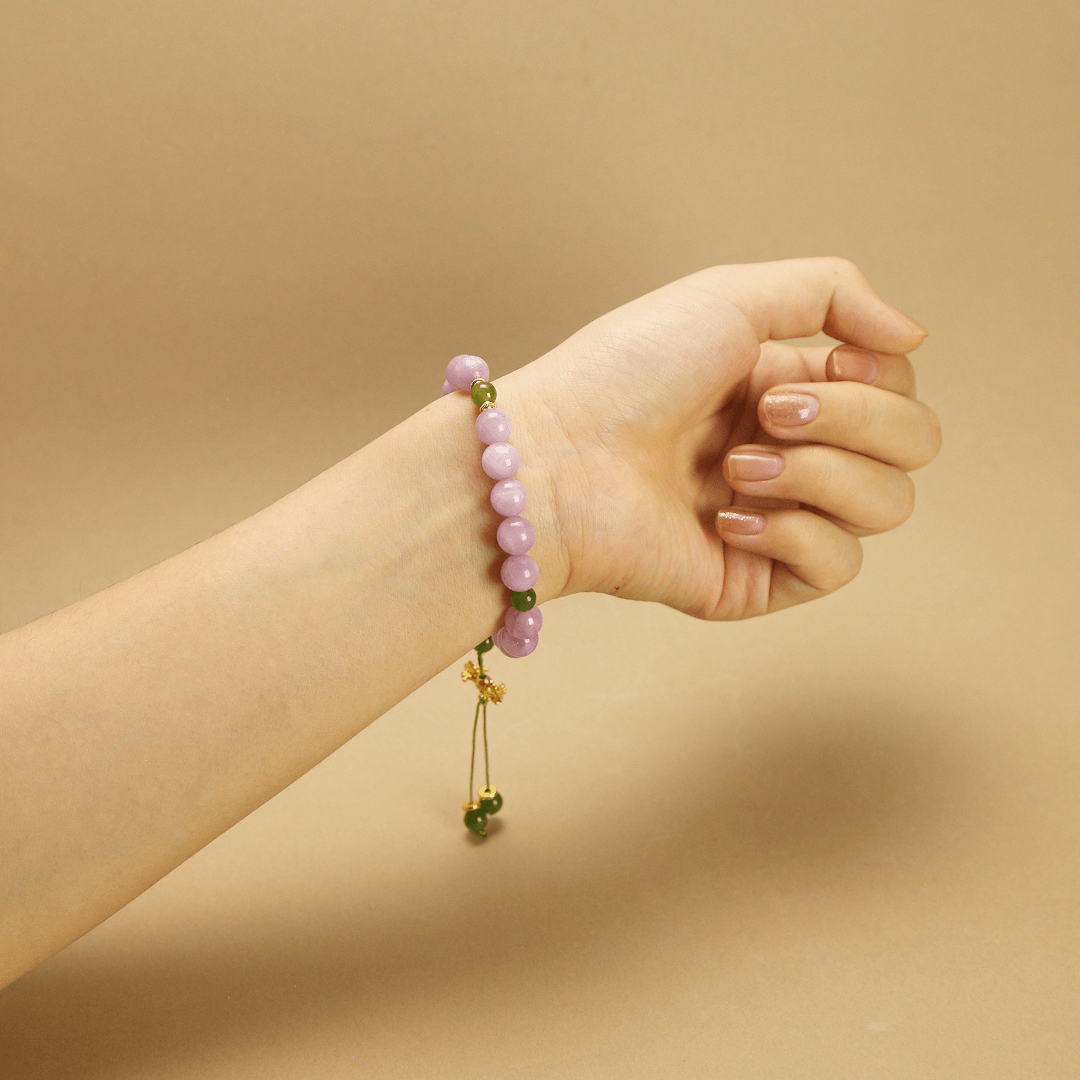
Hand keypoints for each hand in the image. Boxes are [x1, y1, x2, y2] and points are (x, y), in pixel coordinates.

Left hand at [508, 258, 941, 619]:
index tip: (808, 366)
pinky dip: (792, 532)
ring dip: (818, 474)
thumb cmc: (623, 373)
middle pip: (912, 446)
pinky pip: (838, 564)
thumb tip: (916, 335)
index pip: (897, 388)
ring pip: (887, 504)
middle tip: (764, 415)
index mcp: (790, 388)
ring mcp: (780, 518)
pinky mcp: (759, 579)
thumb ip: (832, 293)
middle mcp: (794, 452)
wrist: (555, 460)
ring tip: (733, 468)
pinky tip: (722, 519)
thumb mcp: (728, 298)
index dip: (873, 378)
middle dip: (852, 422)